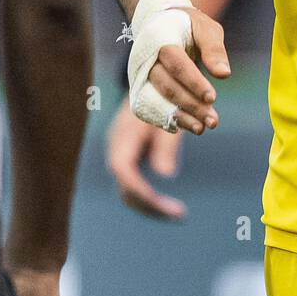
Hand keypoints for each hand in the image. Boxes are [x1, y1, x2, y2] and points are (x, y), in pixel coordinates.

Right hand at [108, 97, 185, 219]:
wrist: (148, 81)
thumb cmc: (159, 96)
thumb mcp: (166, 117)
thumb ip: (166, 142)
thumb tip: (167, 175)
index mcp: (123, 139)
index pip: (124, 173)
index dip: (141, 191)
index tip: (163, 205)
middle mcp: (118, 152)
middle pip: (126, 190)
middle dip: (150, 206)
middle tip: (179, 214)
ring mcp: (122, 158)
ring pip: (130, 192)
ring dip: (151, 205)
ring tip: (178, 213)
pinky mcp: (130, 160)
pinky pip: (136, 186)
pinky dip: (151, 197)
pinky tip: (170, 204)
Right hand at [139, 7, 230, 134]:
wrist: (158, 24)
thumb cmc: (187, 26)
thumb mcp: (204, 27)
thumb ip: (213, 49)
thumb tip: (224, 74)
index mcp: (160, 39)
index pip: (177, 64)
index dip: (194, 82)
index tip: (212, 97)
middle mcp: (146, 60)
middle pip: (168, 87)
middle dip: (191, 105)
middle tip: (213, 121)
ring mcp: (140, 76)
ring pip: (157, 101)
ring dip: (180, 117)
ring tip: (202, 128)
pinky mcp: (140, 89)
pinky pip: (150, 109)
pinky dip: (168, 119)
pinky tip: (188, 125)